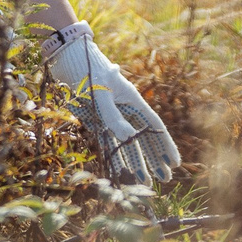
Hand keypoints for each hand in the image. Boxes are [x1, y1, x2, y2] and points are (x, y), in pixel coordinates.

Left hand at [44, 22, 180, 185]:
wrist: (67, 59)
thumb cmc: (87, 71)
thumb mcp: (100, 93)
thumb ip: (113, 116)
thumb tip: (129, 139)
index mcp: (132, 100)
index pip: (154, 127)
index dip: (165, 145)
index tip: (174, 163)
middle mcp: (125, 109)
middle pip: (144, 138)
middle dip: (154, 159)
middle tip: (164, 180)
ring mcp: (111, 115)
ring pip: (128, 143)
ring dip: (137, 162)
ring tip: (147, 182)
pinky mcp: (97, 120)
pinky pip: (110, 142)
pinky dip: (117, 156)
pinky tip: (121, 171)